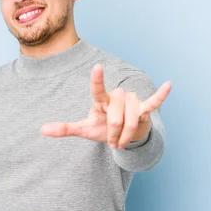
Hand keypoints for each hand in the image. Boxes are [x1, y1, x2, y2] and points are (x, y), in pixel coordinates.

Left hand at [40, 64, 171, 148]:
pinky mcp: (144, 109)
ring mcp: (131, 102)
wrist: (123, 134)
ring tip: (122, 141)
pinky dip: (161, 96)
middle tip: (112, 143)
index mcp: (101, 100)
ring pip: (131, 122)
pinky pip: (153, 103)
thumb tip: (41, 130)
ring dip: (126, 137)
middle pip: (116, 119)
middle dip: (114, 136)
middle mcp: (117, 97)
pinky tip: (170, 85)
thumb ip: (65, 128)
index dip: (97, 80)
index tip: (97, 67)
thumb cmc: (103, 127)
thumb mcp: (84, 129)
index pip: (97, 90)